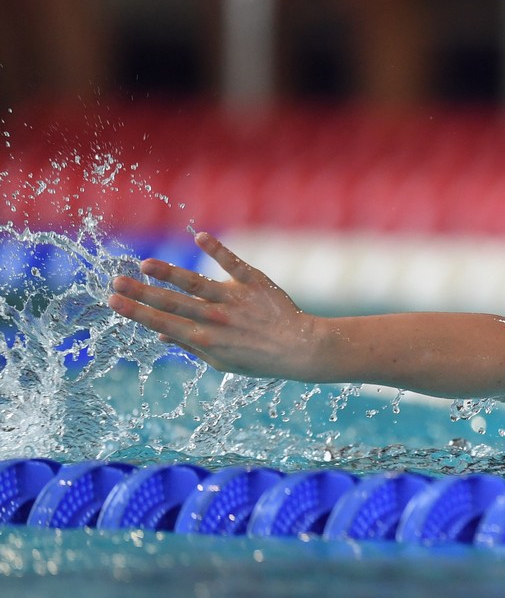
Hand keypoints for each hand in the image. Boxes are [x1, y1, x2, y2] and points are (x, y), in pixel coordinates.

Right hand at [108, 232, 323, 380]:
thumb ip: (190, 346)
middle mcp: (216, 319)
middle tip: (115, 281)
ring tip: (145, 264)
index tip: (112, 301)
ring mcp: (234, 299)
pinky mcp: (253, 282)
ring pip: (196, 284)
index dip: (136, 312)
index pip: (162, 323)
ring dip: (170, 273)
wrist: (299, 347)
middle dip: (140, 293)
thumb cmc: (258, 357)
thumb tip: (159, 335)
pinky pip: (232, 264)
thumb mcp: (221, 360)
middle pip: (172, 303)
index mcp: (204, 339)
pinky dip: (217, 250)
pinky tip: (200, 237)